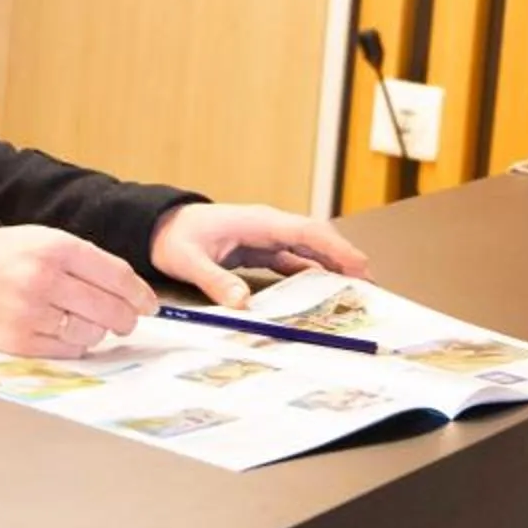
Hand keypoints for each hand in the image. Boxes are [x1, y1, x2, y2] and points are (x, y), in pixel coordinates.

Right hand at [0, 225, 156, 357]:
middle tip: (127, 320)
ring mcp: (30, 313)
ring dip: (99, 330)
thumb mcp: (51, 241)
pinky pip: (68, 349)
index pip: (116, 276)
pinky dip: (76, 342)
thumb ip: (92, 263)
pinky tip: (66, 329)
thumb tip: (135, 296)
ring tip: (89, 321)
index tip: (149, 304)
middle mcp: (44, 280)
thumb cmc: (15, 257)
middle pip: (109, 309)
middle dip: (126, 318)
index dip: (140, 294)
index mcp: (56, 249)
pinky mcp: (20, 341)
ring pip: (92, 332)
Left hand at [150, 203, 369, 308]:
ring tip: (356, 288)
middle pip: (316, 238)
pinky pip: (294, 258)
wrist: (158, 226)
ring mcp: (266, 236)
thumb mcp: (189, 262)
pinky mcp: (260, 247)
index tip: (359, 266)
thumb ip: (216, 281)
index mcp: (258, 222)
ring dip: (332, 265)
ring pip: (309, 248)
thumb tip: (242, 304)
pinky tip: (323, 288)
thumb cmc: (174, 238)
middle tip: (369, 284)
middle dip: (344, 258)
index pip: (306, 232)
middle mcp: (268, 225)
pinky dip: (312, 271)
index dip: (335, 249)